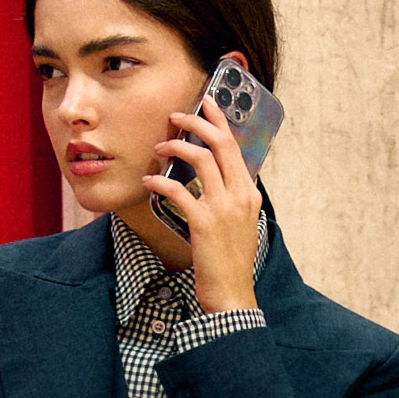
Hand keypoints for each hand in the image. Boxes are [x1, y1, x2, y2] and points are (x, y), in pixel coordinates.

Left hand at [147, 94, 263, 313]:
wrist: (232, 295)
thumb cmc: (231, 262)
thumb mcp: (239, 224)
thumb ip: (230, 199)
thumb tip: (212, 178)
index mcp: (250, 193)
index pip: (235, 146)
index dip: (219, 120)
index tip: (205, 102)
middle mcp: (240, 196)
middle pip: (221, 144)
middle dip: (197, 122)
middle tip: (176, 116)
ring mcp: (223, 209)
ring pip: (201, 160)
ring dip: (176, 147)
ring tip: (160, 147)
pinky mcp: (204, 224)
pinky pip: (178, 192)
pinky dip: (160, 182)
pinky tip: (149, 181)